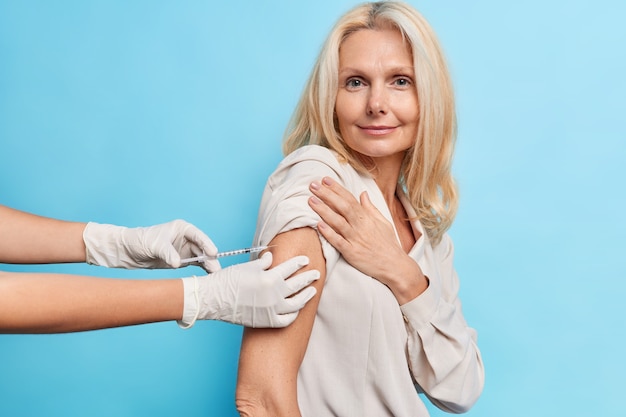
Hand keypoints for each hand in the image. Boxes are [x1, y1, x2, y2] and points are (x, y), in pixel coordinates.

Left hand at [83, 220, 219, 271]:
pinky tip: (207, 276)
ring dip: (207, 265)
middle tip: (216, 269)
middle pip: (202, 248)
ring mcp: (185, 249)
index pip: (198, 235)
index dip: (206, 244)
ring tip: (214, 275)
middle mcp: (186, 238)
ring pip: (201, 257)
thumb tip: (179, 263)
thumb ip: (168, 253)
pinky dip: (202, 270)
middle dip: (209, 258)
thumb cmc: (140, 241)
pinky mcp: (182, 260)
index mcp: (182, 228)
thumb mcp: (154, 245)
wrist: (128, 251)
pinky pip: (196, 264)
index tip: (213, 253)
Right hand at [180, 252, 318, 327]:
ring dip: (306, 296)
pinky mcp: (267, 321)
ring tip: (312, 291)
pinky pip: (287, 320)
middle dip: (309, 278)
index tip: (306, 260)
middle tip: (316, 274)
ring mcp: (272, 309)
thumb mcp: (247, 267)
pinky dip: (294, 314)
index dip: (300, 263)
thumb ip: (263, 262)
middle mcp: (275, 294)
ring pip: (297, 303)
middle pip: (298, 284)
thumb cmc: (229, 280)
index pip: (291, 267)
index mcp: (270, 277)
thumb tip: (272, 256)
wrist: (214, 300)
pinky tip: (296, 309)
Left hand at [308, 177, 423, 300]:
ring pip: (338, 222)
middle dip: (327, 195)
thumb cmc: (388, 244)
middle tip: (313, 185)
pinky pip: (339, 242)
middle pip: (342, 207)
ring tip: (311, 200)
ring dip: (324, 210)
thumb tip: (362, 193)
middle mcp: (361, 226)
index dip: (337, 189)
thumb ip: (370, 208)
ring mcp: (356, 240)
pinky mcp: (352, 253)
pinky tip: (318, 225)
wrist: (394, 266)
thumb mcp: (382, 222)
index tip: (325, 180)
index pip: (350, 199)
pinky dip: (329, 233)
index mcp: (367, 218)